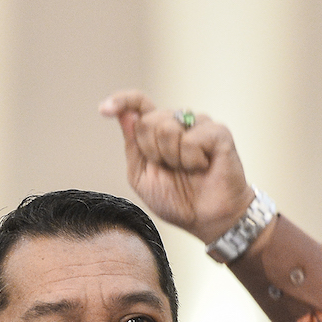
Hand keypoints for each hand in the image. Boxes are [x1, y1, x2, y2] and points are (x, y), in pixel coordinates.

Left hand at [99, 90, 255, 243]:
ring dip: (173, 158)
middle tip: (171, 169)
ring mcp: (199, 124)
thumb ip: (133, 145)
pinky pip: (192, 139)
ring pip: (168, 128)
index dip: (121, 101)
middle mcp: (179, 122)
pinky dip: (192, 160)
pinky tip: (204, 167)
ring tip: (189, 170)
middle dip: (152, 151)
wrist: (206, 219)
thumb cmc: (177, 200)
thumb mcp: (142, 176)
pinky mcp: (218, 132)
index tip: (104, 110)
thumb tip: (126, 114)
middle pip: (147, 121)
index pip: (138, 104)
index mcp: (158, 131)